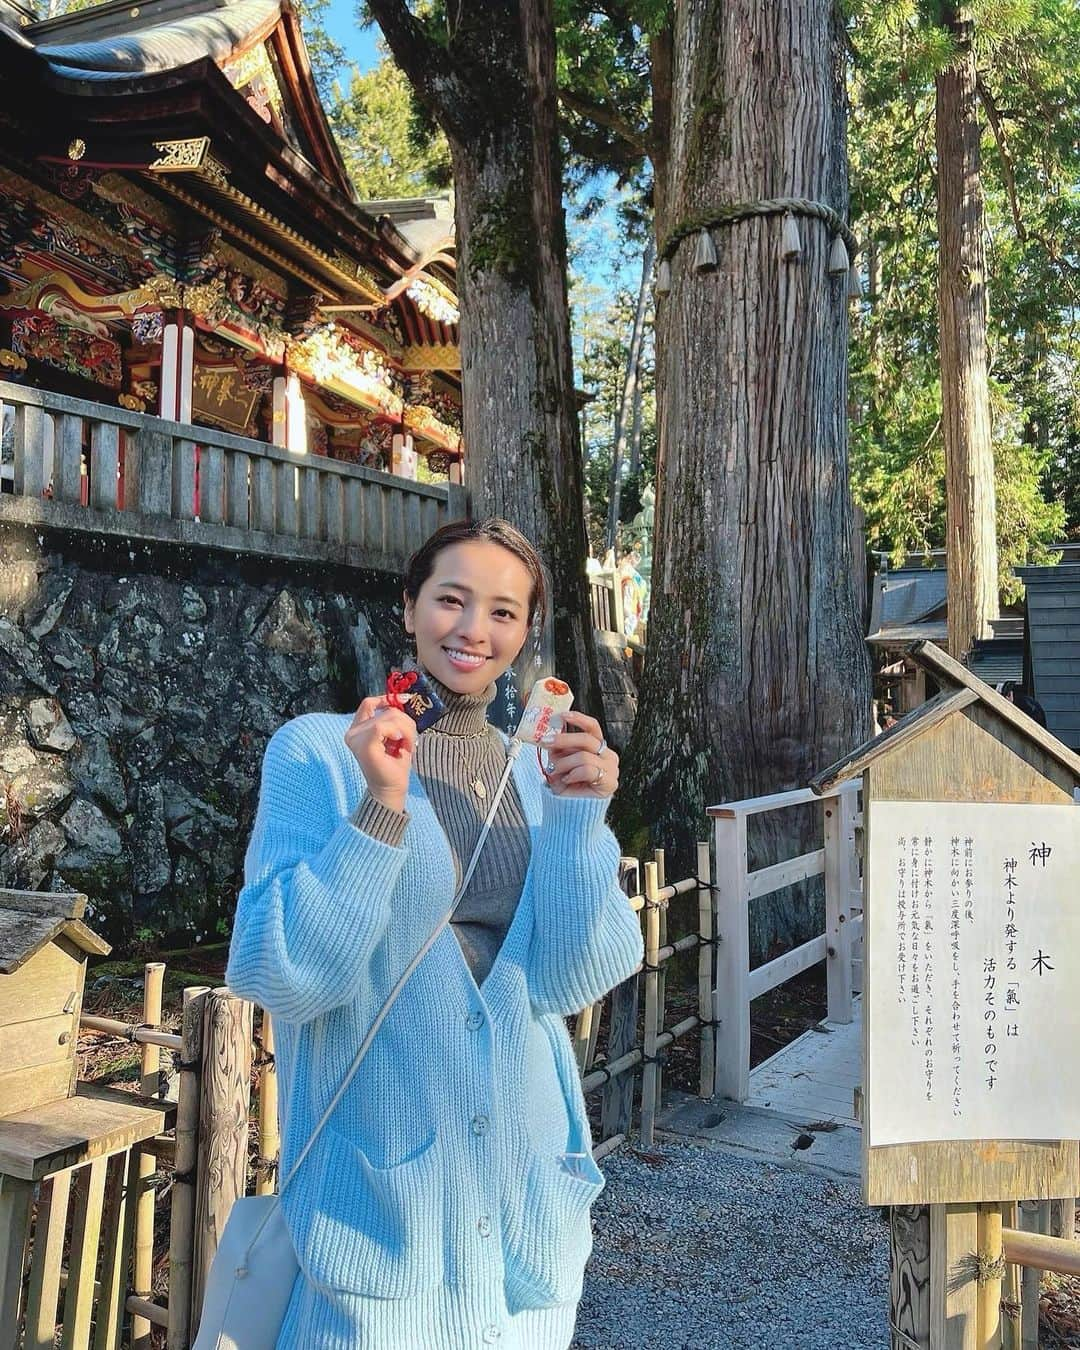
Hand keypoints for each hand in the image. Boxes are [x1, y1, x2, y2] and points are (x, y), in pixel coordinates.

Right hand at [344, 696, 416, 813]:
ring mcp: (356, 739)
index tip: (404, 700)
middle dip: (405, 723)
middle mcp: (352, 733)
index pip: (368, 704)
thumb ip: (393, 720)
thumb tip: (401, 700)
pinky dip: (397, 732)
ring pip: (388, 717)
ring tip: (406, 746)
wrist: (390, 790)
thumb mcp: (395, 736)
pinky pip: (382, 726)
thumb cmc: (393, 766)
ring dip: (406, 730)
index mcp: (357, 730)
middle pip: (386, 711)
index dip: (386, 699)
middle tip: (410, 741)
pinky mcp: (364, 746)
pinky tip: (400, 743)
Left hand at [540, 709, 617, 798]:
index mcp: (598, 748)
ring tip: (556, 772)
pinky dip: (573, 774)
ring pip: (584, 756)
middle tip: (546, 742)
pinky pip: (588, 770)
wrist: (570, 811)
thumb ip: (558, 748)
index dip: (579, 719)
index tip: (562, 716)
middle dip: (563, 740)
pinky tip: (568, 781)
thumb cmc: (566, 786)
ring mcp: (611, 769)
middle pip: (586, 739)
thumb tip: (550, 732)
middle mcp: (608, 755)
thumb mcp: (558, 762)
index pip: (592, 727)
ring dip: (564, 764)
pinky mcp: (610, 783)